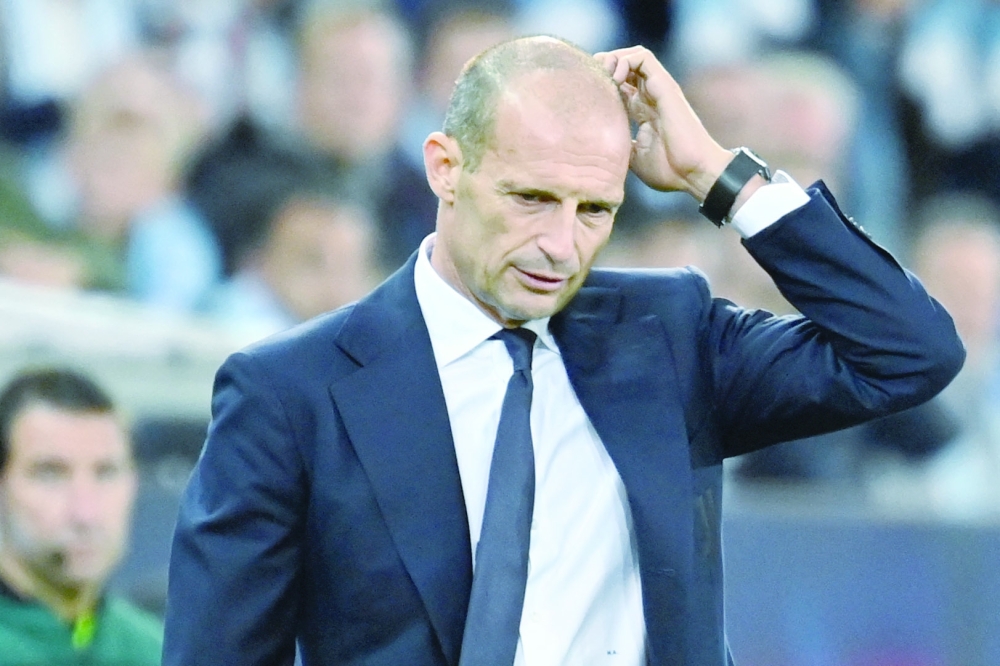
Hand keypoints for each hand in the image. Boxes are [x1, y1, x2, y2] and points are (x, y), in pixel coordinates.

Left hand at [594, 46, 732, 200]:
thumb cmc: (670, 170)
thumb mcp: (634, 158)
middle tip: (587, 81)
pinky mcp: (664, 86)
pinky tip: (615, 77)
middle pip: (623, 66)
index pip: (617, 86)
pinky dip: (625, 60)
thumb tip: (598, 148)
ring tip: (601, 76)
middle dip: (602, 67)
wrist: (693, 173)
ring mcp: (657, 90)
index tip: (583, 96)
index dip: (599, 85)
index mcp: (642, 112)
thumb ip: (619, 145)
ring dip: (612, 60)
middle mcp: (649, 97)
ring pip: (632, 56)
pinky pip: (643, 58)